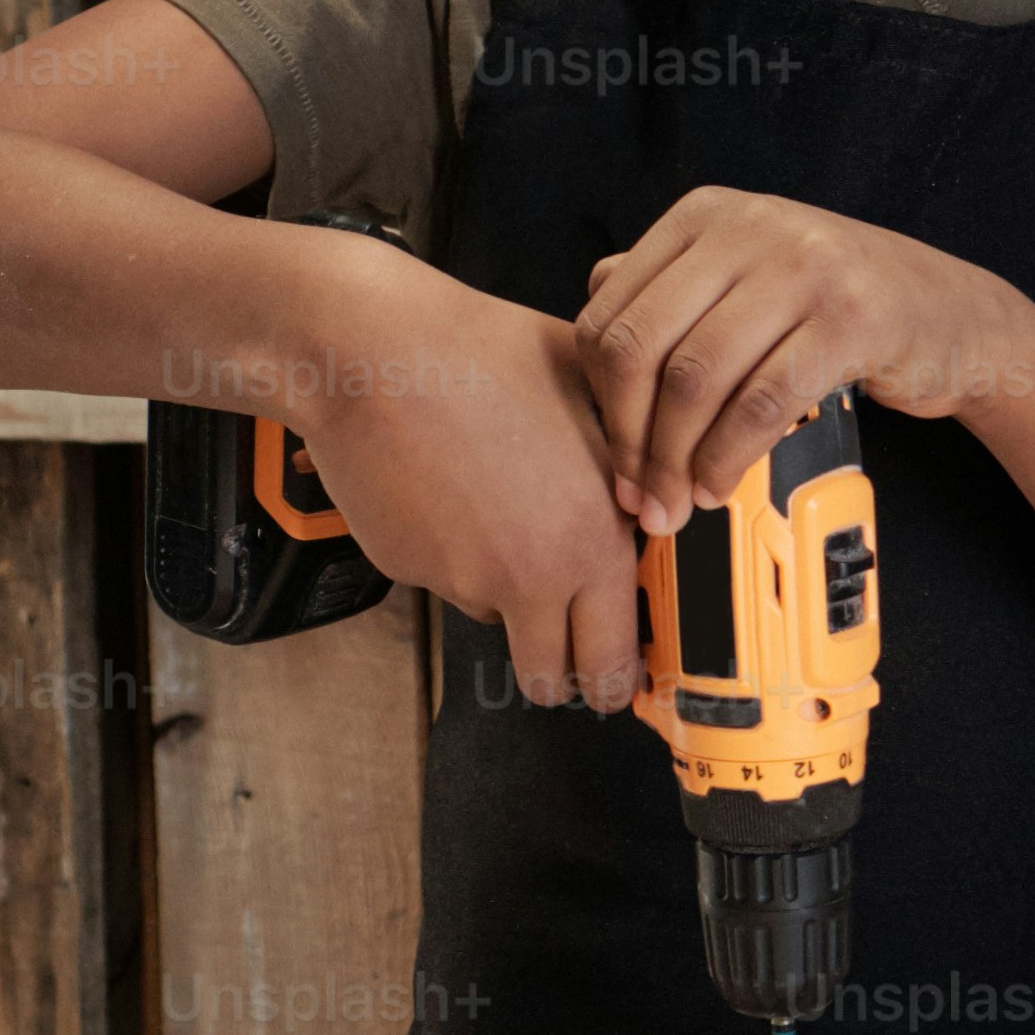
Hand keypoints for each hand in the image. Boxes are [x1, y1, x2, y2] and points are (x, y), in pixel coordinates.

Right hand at [281, 251, 645, 706]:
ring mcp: (461, 580)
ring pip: (500, 622)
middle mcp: (530, 577)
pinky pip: (447, 581)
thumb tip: (661, 492)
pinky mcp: (407, 569)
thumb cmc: (477, 355)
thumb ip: (635, 457)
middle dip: (567, 678)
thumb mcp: (592, 394)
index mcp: (591, 541)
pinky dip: (454, 556)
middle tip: (572, 656)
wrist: (373, 353)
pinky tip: (455, 494)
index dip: (620, 675)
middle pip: (552, 681)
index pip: (614, 659)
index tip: (621, 670)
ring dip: (510, 599)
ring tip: (504, 518)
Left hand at [576, 188, 1034, 526]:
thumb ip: (672, 290)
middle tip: (642, 496)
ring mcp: (803, 266)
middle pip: (640, 346)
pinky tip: (724, 483)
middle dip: (631, 439)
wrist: (952, 313)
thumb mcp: (748, 276)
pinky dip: (731, 456)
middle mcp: (749, 228)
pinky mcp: (851, 317)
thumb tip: (594, 329)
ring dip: (678, 459)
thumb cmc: (841, 305)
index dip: (598, 402)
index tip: (615, 461)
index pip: (609, 314)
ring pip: (695, 377)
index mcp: (705, 216)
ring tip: (683, 500)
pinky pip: (763, 400)